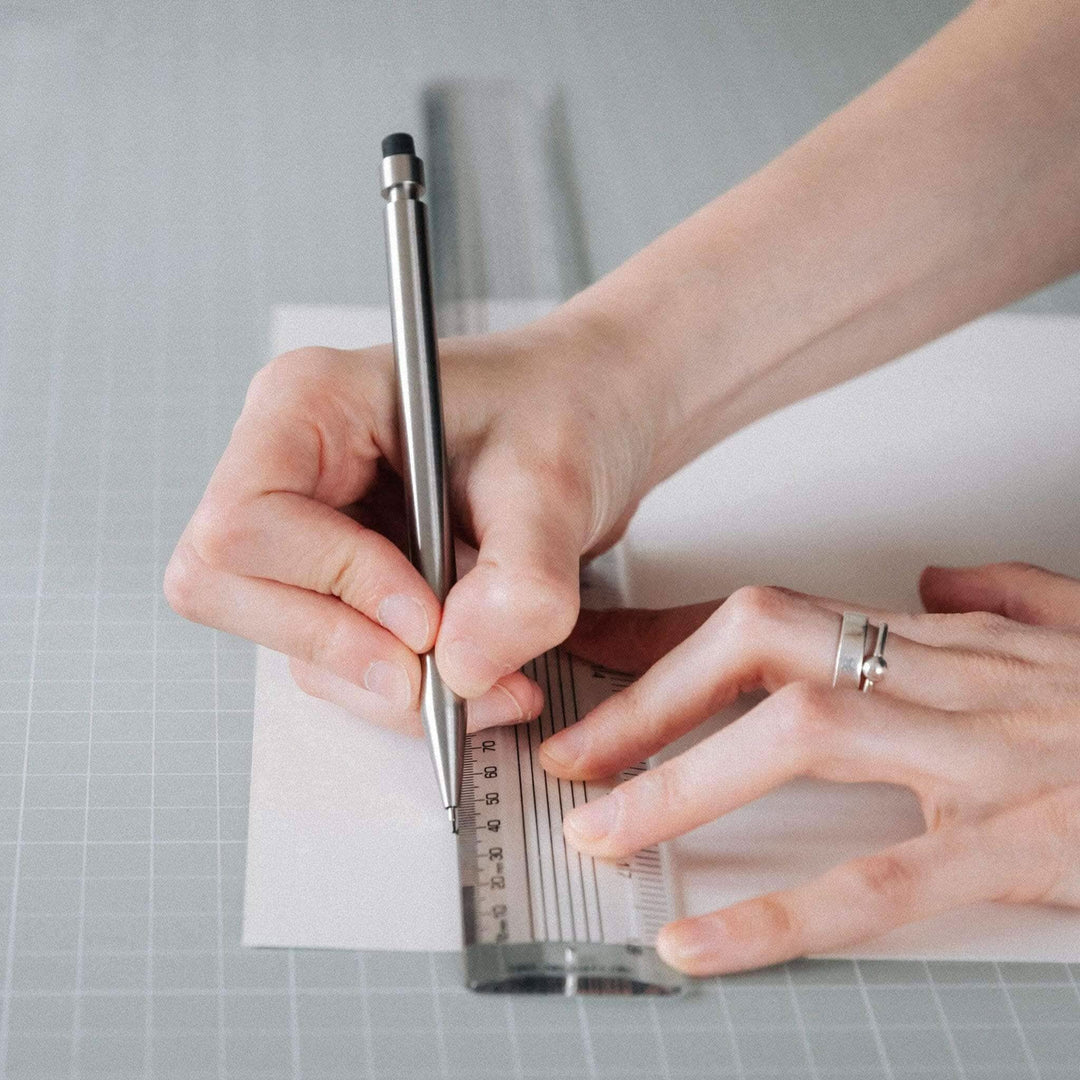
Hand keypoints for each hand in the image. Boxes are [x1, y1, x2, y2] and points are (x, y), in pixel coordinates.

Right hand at [164, 315, 658, 733]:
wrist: (597, 417)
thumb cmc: (566, 406)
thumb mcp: (557, 481)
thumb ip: (519, 579)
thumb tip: (459, 670)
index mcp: (310, 404)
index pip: (245, 523)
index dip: (330, 583)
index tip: (425, 617)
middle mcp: (290, 466)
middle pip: (232, 590)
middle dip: (343, 648)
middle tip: (449, 672)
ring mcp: (311, 526)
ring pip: (291, 641)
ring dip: (389, 685)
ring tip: (495, 682)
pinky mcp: (343, 577)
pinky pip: (341, 658)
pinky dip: (407, 688)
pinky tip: (480, 677)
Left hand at [539, 562, 1079, 974]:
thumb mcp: (1078, 631)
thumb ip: (1004, 596)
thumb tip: (935, 578)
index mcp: (942, 641)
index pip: (771, 615)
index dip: (667, 639)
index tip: (592, 665)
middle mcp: (947, 677)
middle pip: (765, 646)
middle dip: (652, 697)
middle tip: (570, 753)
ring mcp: (982, 756)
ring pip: (804, 739)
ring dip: (683, 782)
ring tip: (600, 831)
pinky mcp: (1021, 845)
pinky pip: (878, 880)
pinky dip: (775, 914)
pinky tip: (698, 941)